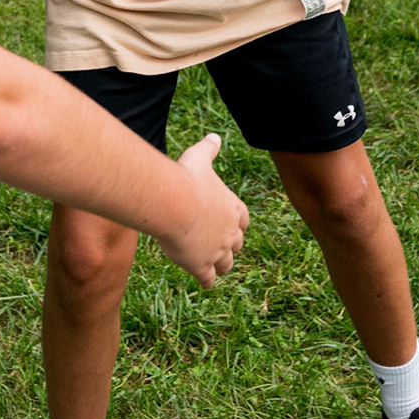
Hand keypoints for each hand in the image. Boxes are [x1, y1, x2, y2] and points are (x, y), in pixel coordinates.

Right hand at [153, 134, 248, 287]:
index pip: (243, 219)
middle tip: (223, 248)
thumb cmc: (185, 178)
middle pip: (237, 244)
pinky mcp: (202, 265)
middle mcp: (229, 231)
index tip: (234, 226)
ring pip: (226, 264)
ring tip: (216, 268)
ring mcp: (217, 250)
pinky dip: (208, 281)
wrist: (174, 204)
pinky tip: (205, 282)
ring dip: (222, 265)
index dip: (238, 223)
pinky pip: (209, 279)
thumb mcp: (199, 158)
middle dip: (231, 246)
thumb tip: (214, 136)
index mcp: (232, 207)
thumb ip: (209, 149)